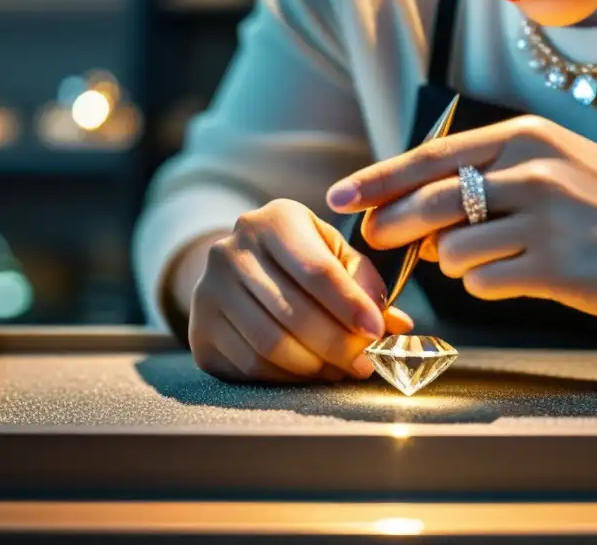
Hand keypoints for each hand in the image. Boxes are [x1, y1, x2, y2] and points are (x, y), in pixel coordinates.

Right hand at [188, 198, 413, 381]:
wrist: (239, 269)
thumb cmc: (302, 261)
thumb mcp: (336, 256)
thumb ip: (366, 286)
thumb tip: (396, 327)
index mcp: (275, 220)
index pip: (316, 269)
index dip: (350, 305)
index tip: (377, 331)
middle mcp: (233, 248)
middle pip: (294, 311)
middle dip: (337, 344)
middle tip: (365, 363)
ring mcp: (209, 289)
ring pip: (271, 343)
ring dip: (314, 366)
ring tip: (341, 370)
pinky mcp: (200, 328)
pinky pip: (251, 364)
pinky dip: (288, 377)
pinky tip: (309, 373)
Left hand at [326, 116, 596, 322]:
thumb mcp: (555, 165)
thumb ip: (488, 179)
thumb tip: (419, 217)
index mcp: (525, 138)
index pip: (430, 156)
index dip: (378, 179)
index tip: (339, 197)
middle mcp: (532, 171)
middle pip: (429, 201)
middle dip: (390, 225)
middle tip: (376, 240)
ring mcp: (546, 220)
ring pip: (452, 248)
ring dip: (452, 262)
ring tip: (486, 259)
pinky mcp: (559, 268)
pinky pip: (485, 283)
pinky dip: (486, 285)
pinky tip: (517, 277)